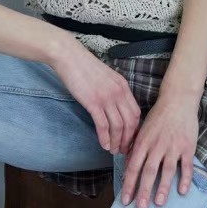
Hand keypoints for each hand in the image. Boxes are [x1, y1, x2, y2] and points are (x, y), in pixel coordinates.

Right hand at [49, 36, 141, 153]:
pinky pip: (103, 125)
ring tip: (113, 150)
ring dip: (117, 142)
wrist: (70, 57)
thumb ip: (115, 91)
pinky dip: (104, 137)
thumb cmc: (85, 67)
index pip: (136, 113)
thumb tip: (116, 108)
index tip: (131, 139)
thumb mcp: (107, 77)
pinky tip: (103, 144)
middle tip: (124, 150)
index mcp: (124, 86)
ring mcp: (107, 97)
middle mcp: (119, 93)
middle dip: (128, 140)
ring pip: (118, 126)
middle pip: (130, 122)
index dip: (135, 129)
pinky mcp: (93, 102)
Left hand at [120, 92, 200, 207]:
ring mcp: (173, 147)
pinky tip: (182, 191)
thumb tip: (128, 164)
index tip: (125, 199)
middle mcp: (157, 146)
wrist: (178, 100)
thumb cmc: (158, 116)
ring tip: (158, 203)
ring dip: (162, 188)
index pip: (133, 167)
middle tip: (140, 207)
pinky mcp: (188, 147)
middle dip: (143, 191)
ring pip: (167, 171)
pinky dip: (185, 179)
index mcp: (143, 142)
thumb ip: (136, 147)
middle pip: (148, 171)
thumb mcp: (142, 129)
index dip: (129, 184)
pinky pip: (186, 166)